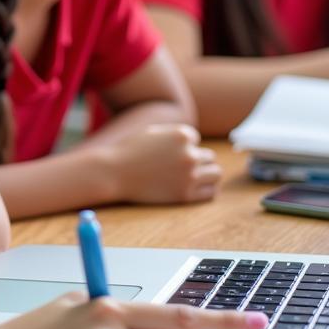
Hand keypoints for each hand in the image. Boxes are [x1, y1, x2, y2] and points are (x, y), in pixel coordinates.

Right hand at [105, 123, 220, 203]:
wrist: (113, 173)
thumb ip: (176, 135)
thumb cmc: (130, 152)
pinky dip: (205, 189)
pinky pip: (211, 192)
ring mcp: (189, 175)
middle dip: (194, 160)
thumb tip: (197, 144)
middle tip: (174, 167)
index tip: (165, 153)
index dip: (181, 146)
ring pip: (216, 173)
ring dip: (205, 173)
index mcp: (182, 135)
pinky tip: (191, 187)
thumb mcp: (154, 133)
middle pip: (208, 156)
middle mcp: (189, 154)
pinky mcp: (185, 194)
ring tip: (188, 177)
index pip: (195, 139)